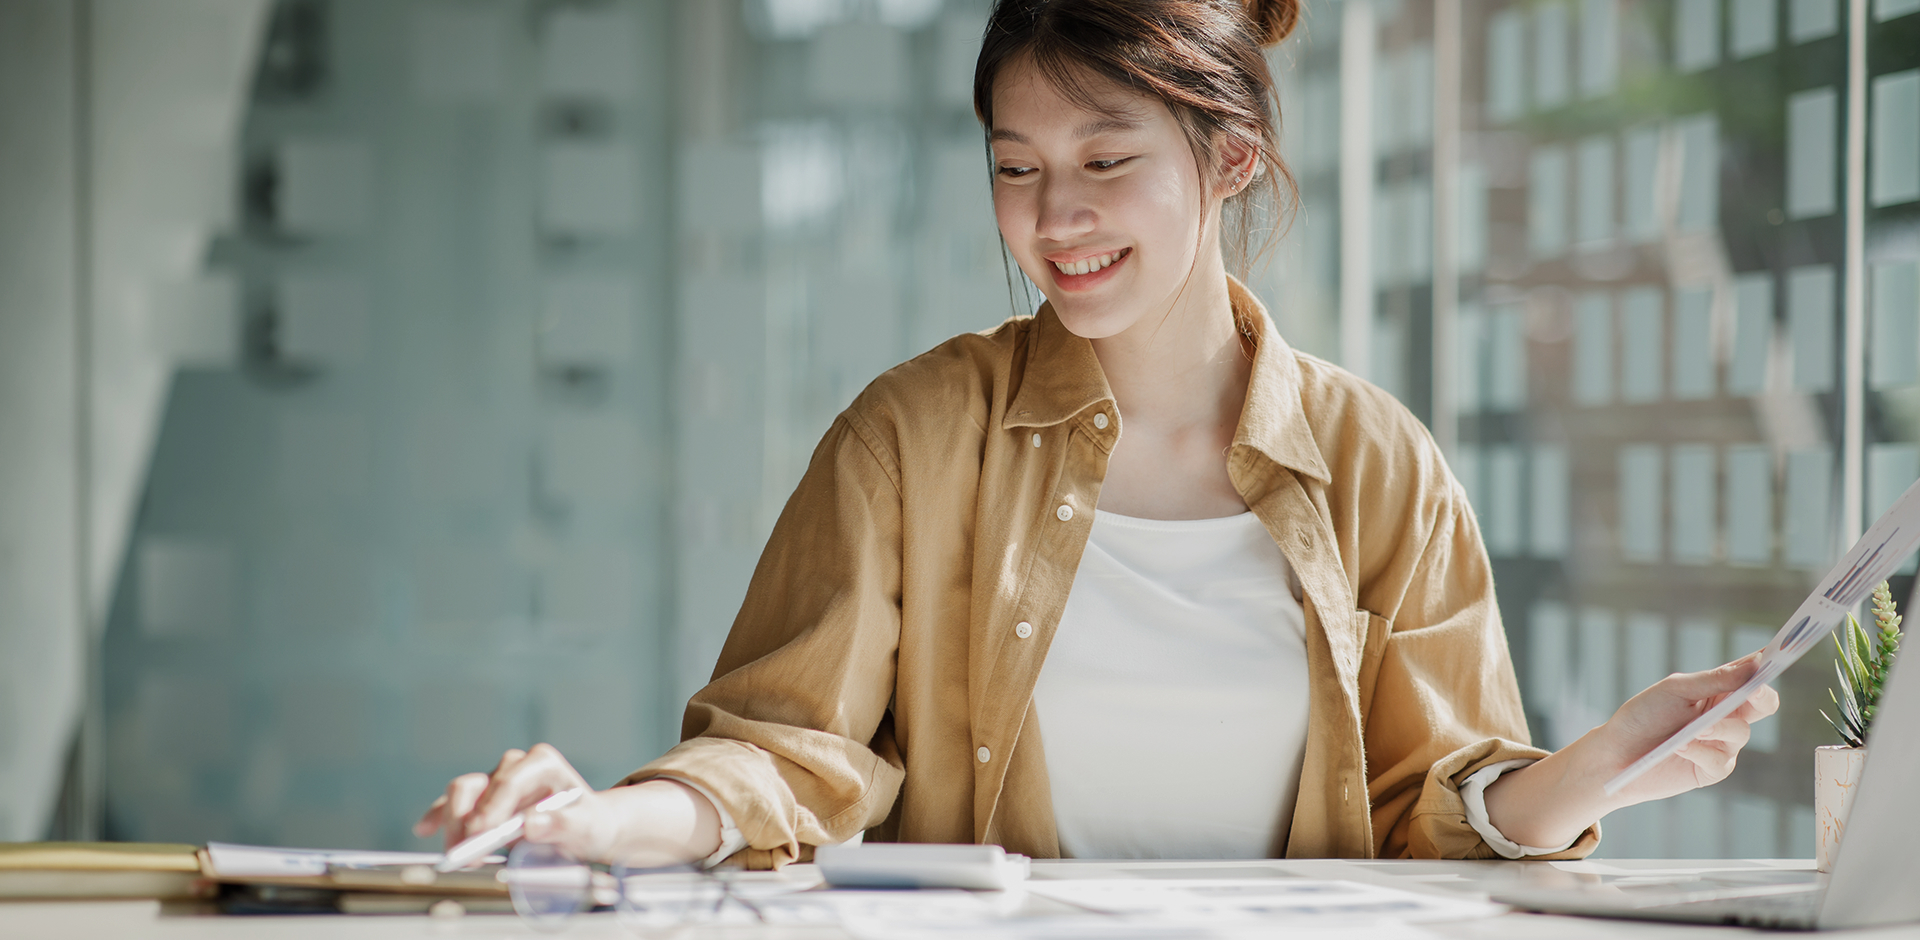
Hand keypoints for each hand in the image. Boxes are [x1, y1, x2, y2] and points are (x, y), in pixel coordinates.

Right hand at [413, 743, 723, 866]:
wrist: (586, 830)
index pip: (509, 781)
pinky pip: (455, 805)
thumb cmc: (588, 824)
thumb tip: (529, 825)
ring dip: (453, 823)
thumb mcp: (584, 827)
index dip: (491, 808)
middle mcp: (515, 766)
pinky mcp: (483, 800)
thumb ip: (560, 825)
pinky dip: (440, 816)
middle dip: (467, 819)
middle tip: (465, 852)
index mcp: (542, 762)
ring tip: (455, 853)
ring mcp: (495, 781)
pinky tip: (426, 827)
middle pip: (479, 785)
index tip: (481, 835)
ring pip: (462, 794)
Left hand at [1582, 652, 1780, 805]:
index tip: (1775, 656)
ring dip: (1718, 728)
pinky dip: (1700, 751)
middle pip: (1763, 704)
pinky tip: (1681, 748)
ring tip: (1693, 730)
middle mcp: (1725, 716)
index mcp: (1718, 691)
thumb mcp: (1675, 690)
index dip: (1767, 665)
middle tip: (1753, 690)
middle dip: (1761, 696)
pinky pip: (1721, 760)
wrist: (1615, 754)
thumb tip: (1755, 664)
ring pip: (1741, 732)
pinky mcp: (1712, 770)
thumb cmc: (1642, 716)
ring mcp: (1722, 744)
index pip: (1752, 676)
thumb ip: (1715, 680)